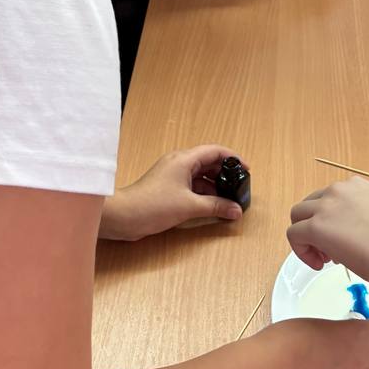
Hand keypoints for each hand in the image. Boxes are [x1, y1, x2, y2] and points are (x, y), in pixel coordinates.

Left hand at [100, 146, 245, 240]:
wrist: (123, 216)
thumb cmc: (152, 205)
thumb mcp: (189, 206)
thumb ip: (215, 207)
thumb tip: (235, 210)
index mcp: (184, 159)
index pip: (215, 151)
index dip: (233, 158)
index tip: (246, 169)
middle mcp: (179, 164)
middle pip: (209, 164)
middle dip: (225, 175)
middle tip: (239, 187)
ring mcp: (173, 176)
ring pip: (200, 177)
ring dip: (214, 188)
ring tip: (228, 200)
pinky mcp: (168, 189)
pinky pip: (192, 187)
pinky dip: (204, 195)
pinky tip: (212, 207)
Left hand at [288, 177, 368, 288]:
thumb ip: (359, 219)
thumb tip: (349, 236)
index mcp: (357, 186)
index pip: (330, 198)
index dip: (331, 220)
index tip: (341, 239)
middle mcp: (339, 189)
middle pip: (310, 205)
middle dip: (315, 227)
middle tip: (330, 252)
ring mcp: (326, 205)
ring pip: (298, 216)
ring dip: (306, 237)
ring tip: (323, 258)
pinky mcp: (316, 226)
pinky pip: (294, 234)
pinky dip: (301, 251)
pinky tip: (318, 264)